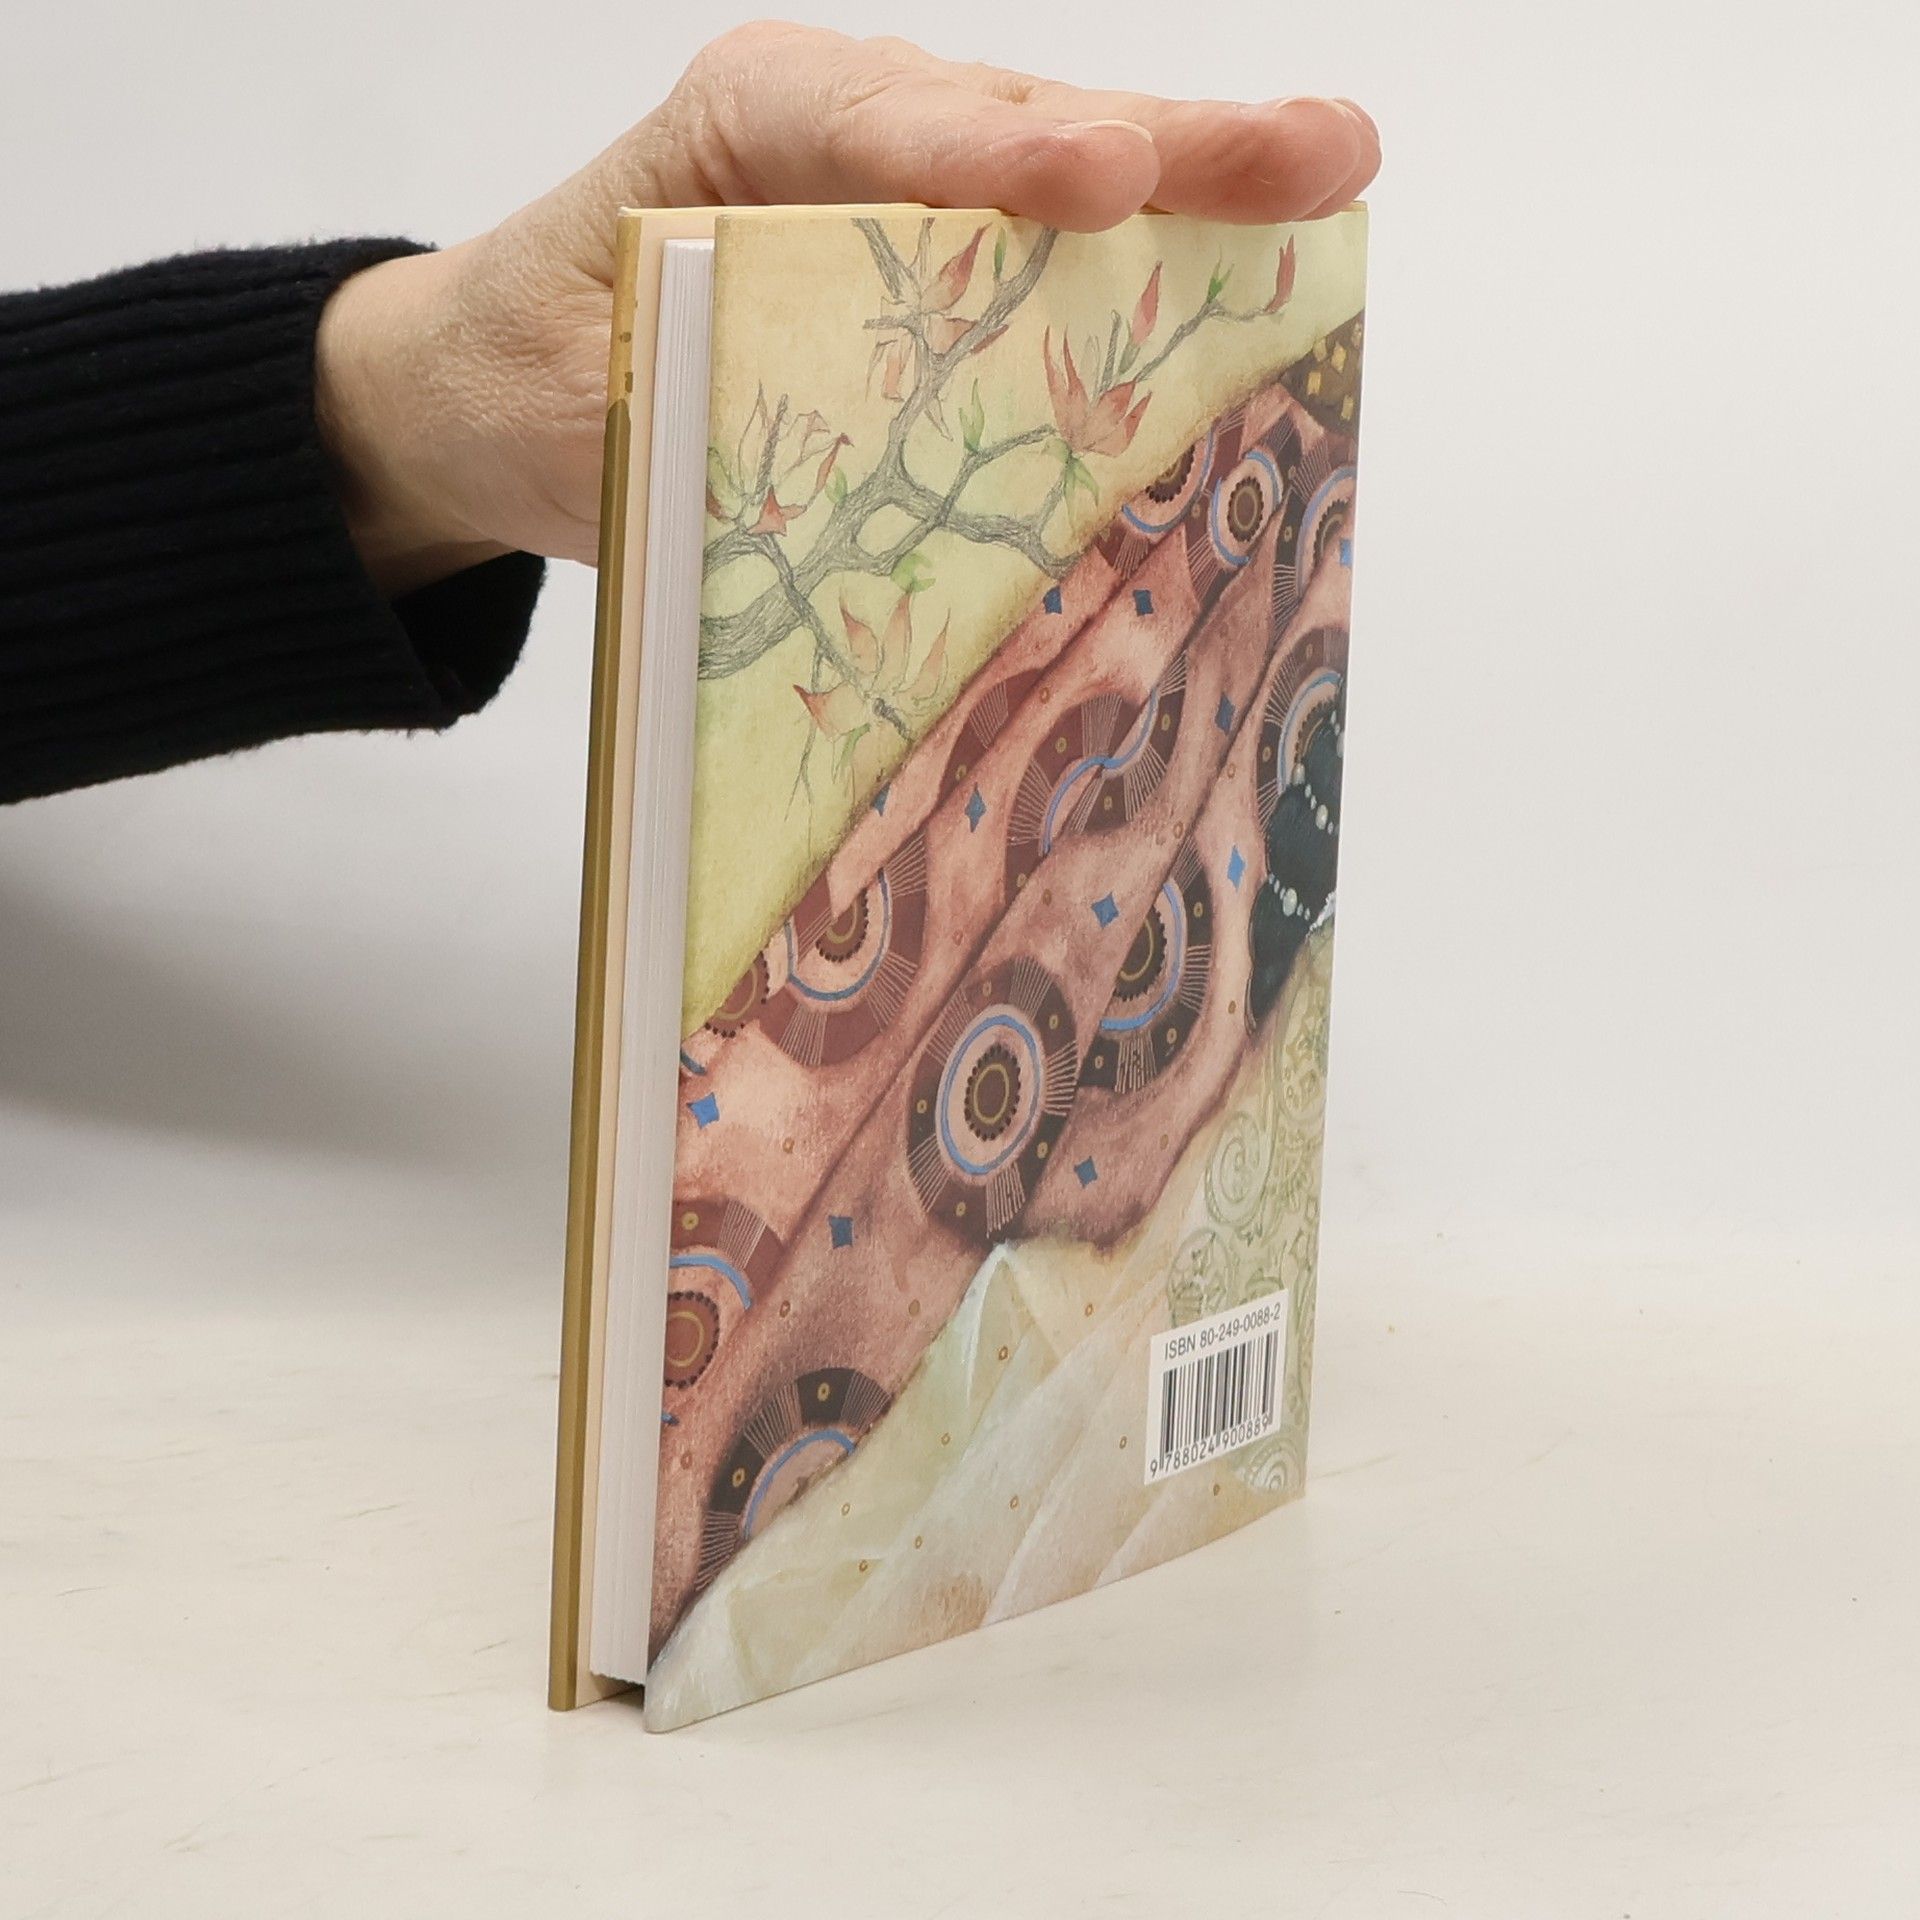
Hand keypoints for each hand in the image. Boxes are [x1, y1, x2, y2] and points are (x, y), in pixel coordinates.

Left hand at [316, 21, 1380, 592]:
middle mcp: (841, 138)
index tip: (1104, 179)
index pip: (879, 128)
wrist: (496, 388)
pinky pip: (1048, 269)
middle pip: (1023, 130)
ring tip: (1334, 182)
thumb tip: (867, 503)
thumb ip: (717, 426)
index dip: (998, 158)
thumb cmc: (528, 378)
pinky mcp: (935, 275)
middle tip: (1318, 150)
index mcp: (741, 130)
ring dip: (1200, 196)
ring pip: (1061, 184)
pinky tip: (1254, 295)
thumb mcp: (591, 412)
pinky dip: (1148, 284)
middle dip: (1174, 145)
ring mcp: (902, 198)